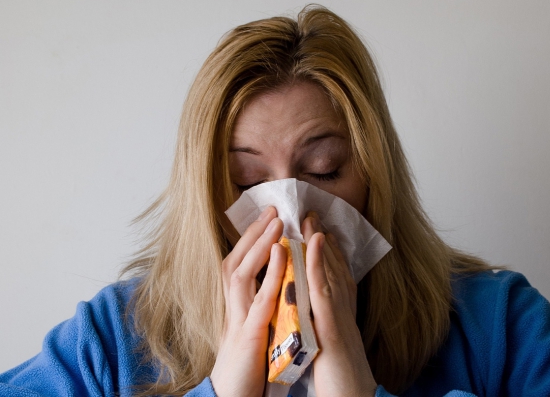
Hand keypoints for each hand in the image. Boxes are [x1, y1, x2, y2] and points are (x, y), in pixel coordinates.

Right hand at [211, 207, 285, 396]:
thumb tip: (270, 283)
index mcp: (235, 304)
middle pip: (237, 260)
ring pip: (242, 272)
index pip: (239, 263)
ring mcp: (238, 319)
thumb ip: (258, 304)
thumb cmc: (246, 364)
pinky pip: (259, 298)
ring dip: (259, 244)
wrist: (232, 396)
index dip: (251, 239)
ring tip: (276, 220)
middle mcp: (232, 306)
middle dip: (254, 232)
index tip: (267, 217)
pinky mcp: (249, 334)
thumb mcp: (252, 328)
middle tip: (273, 207)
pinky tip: (282, 254)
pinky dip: (271, 273)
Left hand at [301, 212, 376, 396]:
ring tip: (311, 218)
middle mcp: (343, 309)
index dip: (328, 253)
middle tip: (314, 215)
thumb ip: (327, 324)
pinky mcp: (331, 324)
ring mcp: (338, 314)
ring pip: (329, 271)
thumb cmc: (342, 377)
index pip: (335, 276)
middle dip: (322, 240)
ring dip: (319, 242)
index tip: (320, 231)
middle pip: (333, 268)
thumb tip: (318, 313)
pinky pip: (323, 288)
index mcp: (341, 314)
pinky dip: (318, 263)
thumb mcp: (334, 344)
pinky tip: (314, 242)